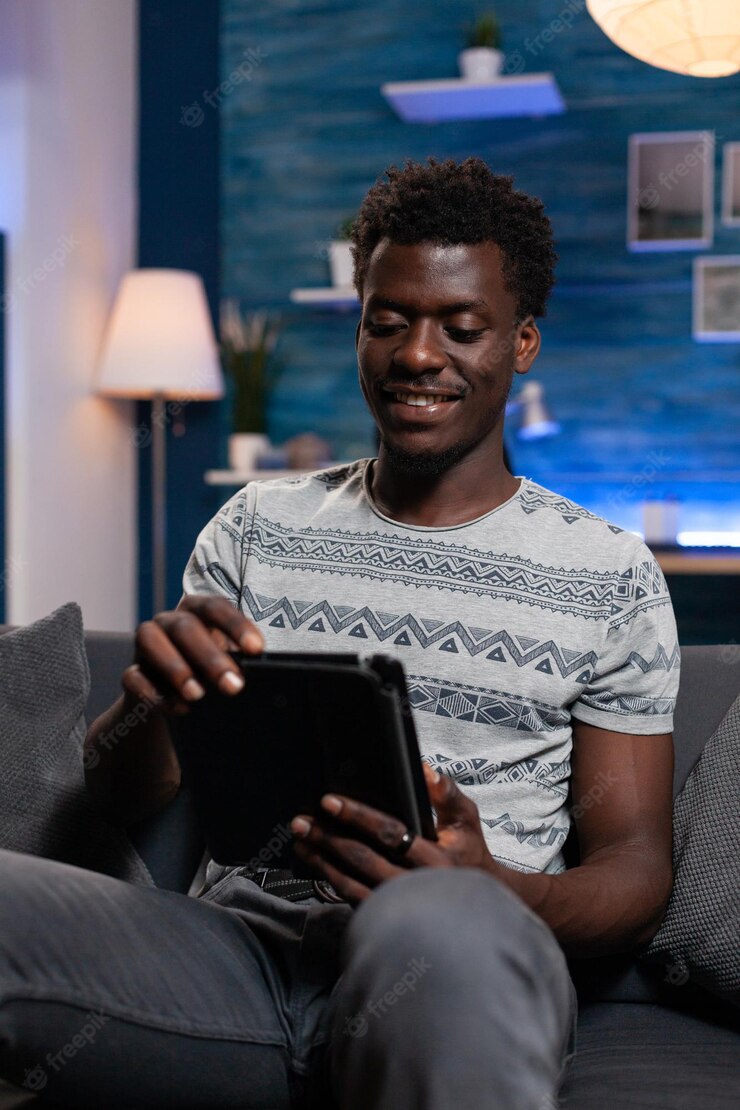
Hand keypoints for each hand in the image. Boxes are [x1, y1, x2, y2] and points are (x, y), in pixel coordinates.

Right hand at [121, 596, 263, 715]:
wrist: (173, 703)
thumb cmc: (210, 674)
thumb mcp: (227, 663)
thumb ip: (239, 661)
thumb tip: (260, 672)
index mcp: (198, 611)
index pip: (216, 607)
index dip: (236, 625)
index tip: (256, 649)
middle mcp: (169, 621)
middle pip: (186, 627)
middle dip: (210, 657)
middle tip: (233, 686)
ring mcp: (145, 645)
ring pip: (151, 640)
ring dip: (175, 668)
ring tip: (197, 696)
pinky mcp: (131, 673)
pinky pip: (132, 676)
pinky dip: (152, 693)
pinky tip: (177, 709)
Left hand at [290, 765, 499, 902]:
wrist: (479, 903)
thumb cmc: (469, 852)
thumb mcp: (466, 818)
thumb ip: (446, 792)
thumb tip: (423, 770)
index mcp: (437, 859)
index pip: (390, 833)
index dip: (357, 816)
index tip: (329, 802)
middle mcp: (417, 886)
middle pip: (363, 859)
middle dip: (329, 838)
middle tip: (301, 821)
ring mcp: (400, 906)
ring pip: (352, 883)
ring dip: (322, 861)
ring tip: (300, 840)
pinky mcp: (388, 917)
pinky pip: (353, 899)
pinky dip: (331, 880)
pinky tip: (316, 863)